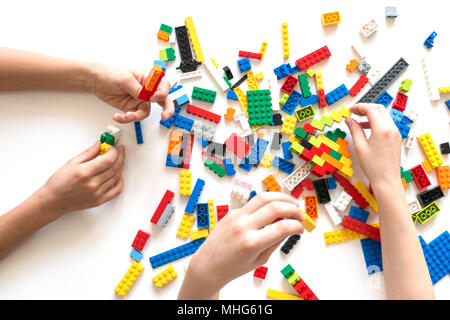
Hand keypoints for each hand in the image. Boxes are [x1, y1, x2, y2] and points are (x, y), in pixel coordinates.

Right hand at [39, 141, 125, 214]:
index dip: (114, 152)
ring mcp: (97, 193)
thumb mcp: (71, 163)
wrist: (54, 200)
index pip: (108, 160)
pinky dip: (120, 181)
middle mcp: (92, 184)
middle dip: (120, 156)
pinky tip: (118, 175)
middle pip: (114, 168)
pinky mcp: (99, 200)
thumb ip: (88, 153)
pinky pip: (116, 190)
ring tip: (118, 160)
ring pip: (116, 177)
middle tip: (120, 151)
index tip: (112, 147)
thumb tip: (99, 145)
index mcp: (85, 172)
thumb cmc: (60, 182)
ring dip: (120, 167)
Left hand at [88, 63, 173, 122]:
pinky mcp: (131, 108)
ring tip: (126, 115)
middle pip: (162, 100)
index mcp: (147, 79)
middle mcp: (146, 90)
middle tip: (165, 116)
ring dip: (136, 116)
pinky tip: (118, 116)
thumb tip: (147, 98)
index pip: (162, 86)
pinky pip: (134, 116)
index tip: (154, 98)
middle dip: (166, 109)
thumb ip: (138, 89)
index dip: (162, 93)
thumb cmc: (109, 74)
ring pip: (146, 112)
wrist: (95, 81)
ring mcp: (139, 100)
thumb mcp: (125, 79)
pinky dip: (127, 118)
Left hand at [178, 193, 304, 298]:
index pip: (282, 227)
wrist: (208, 265)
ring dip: (281, 197)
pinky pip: (253, 203)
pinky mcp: (232, 212)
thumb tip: (290, 227)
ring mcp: (236, 216)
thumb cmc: (233, 267)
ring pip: (263, 197)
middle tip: (300, 215)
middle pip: (275, 206)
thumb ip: (275, 241)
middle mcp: (243, 226)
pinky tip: (274, 208)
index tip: (301, 228)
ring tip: (292, 203)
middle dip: (293, 208)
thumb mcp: (260, 259)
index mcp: (251, 243)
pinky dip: (267, 203)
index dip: (297, 226)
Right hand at [345, 103, 401, 187]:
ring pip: (383, 115)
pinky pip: (386, 123)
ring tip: (358, 121)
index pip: (371, 110)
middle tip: (353, 112)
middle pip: (379, 109)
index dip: (359, 107)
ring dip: (371, 114)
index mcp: (382, 130)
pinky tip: (367, 128)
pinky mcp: (396, 137)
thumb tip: (350, 120)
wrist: (387, 180)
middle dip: (365, 108)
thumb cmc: (373, 167)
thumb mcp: (360, 147)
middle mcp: (392, 129)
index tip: (350, 110)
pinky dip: (376, 122)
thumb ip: (355, 130)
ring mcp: (395, 133)